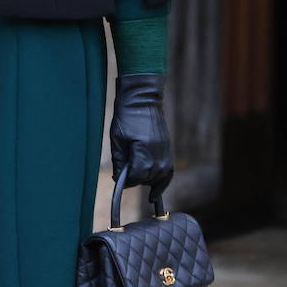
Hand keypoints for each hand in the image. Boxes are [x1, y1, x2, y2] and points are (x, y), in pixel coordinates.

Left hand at [109, 73, 173, 200]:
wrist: (142, 99)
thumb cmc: (126, 116)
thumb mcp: (117, 138)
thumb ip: (120, 160)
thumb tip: (119, 179)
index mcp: (144, 151)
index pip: (137, 177)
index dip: (127, 181)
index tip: (118, 180)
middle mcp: (158, 155)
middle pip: (148, 178)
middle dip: (136, 180)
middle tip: (125, 176)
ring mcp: (166, 152)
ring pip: (160, 177)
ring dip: (149, 181)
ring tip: (139, 181)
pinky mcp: (168, 149)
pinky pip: (169, 171)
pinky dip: (163, 179)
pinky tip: (157, 187)